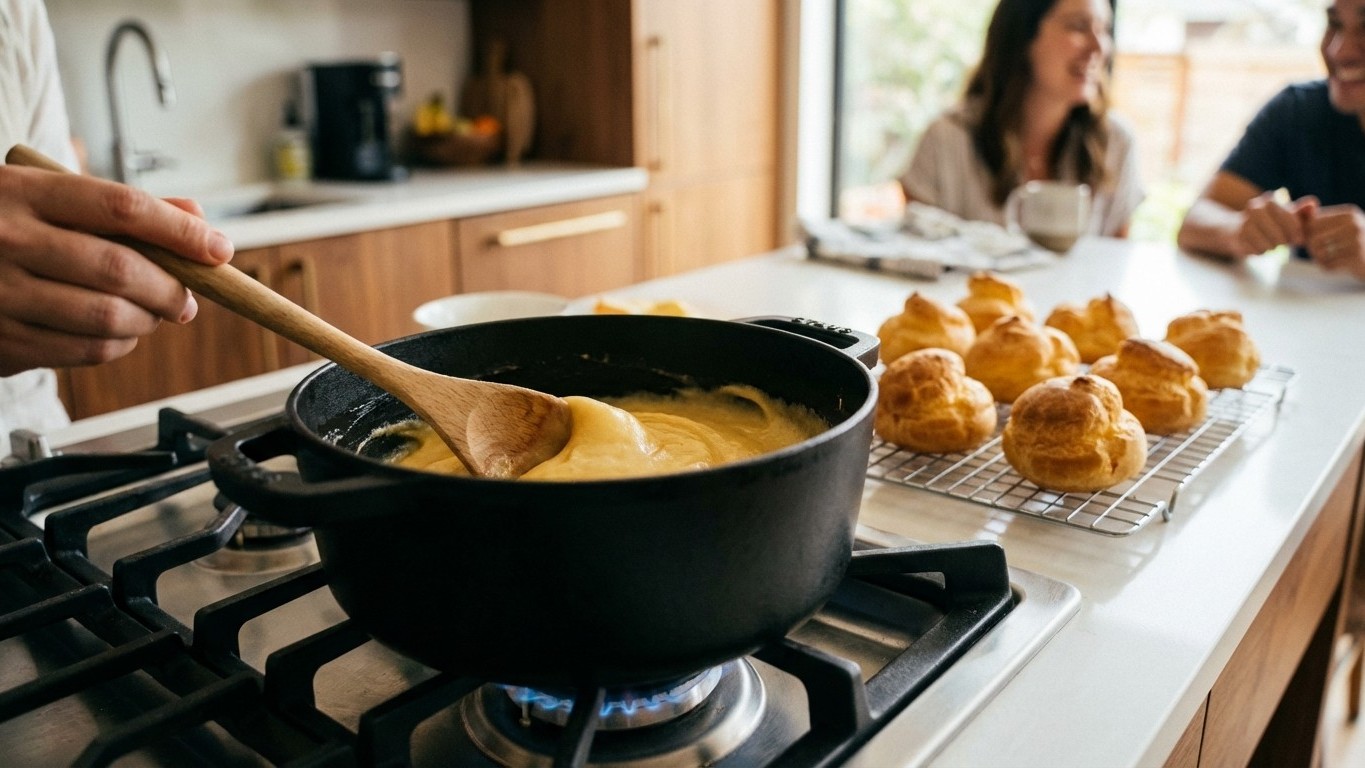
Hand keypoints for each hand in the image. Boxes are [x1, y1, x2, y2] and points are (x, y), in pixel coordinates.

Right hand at [0, 166, 232, 375]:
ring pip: (107, 318)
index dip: (181, 233)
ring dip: (148, 322)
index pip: (123, 208)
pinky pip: (83, 352)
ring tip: (154, 314)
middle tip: (188, 297)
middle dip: (172, 289)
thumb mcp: (43, 194)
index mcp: (23, 193)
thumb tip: (195, 218)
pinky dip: (118, 345)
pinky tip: (119, 332)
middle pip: (121, 270)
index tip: (218, 250)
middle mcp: (7, 240)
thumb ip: (120, 207)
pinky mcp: (0, 340)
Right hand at [1232, 190, 1317, 255]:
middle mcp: (1255, 208)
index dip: (1295, 230)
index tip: (1299, 239)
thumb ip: (1302, 212)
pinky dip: (1260, 251)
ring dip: (1272, 247)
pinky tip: (1259, 246)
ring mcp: (1244, 222)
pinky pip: (1256, 250)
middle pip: (1277, 233)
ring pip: (1267, 243)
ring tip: (1271, 244)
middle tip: (1284, 243)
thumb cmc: (1270, 223)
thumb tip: (1312, 202)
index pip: (1286, 215)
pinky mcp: (1237, 237)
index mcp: (1270, 200)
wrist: (1239, 229)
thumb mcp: (1288, 216)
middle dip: (1284, 241)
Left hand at [1306, 204, 1364, 279]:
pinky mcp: (1357, 258)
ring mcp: (1357, 241)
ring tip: (1326, 259)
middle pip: (1313, 237)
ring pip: (1319, 252)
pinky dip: (1327, 268)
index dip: (1307, 234)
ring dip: (1319, 259)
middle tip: (1318, 252)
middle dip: (1311, 247)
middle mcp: (1354, 225)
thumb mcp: (1342, 225)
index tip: (1313, 240)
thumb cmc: (1355, 242)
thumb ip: (1319, 217)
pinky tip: (1335, 266)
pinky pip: (1328, 265)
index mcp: (1348, 214)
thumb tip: (1305, 205)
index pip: (1312, 223)